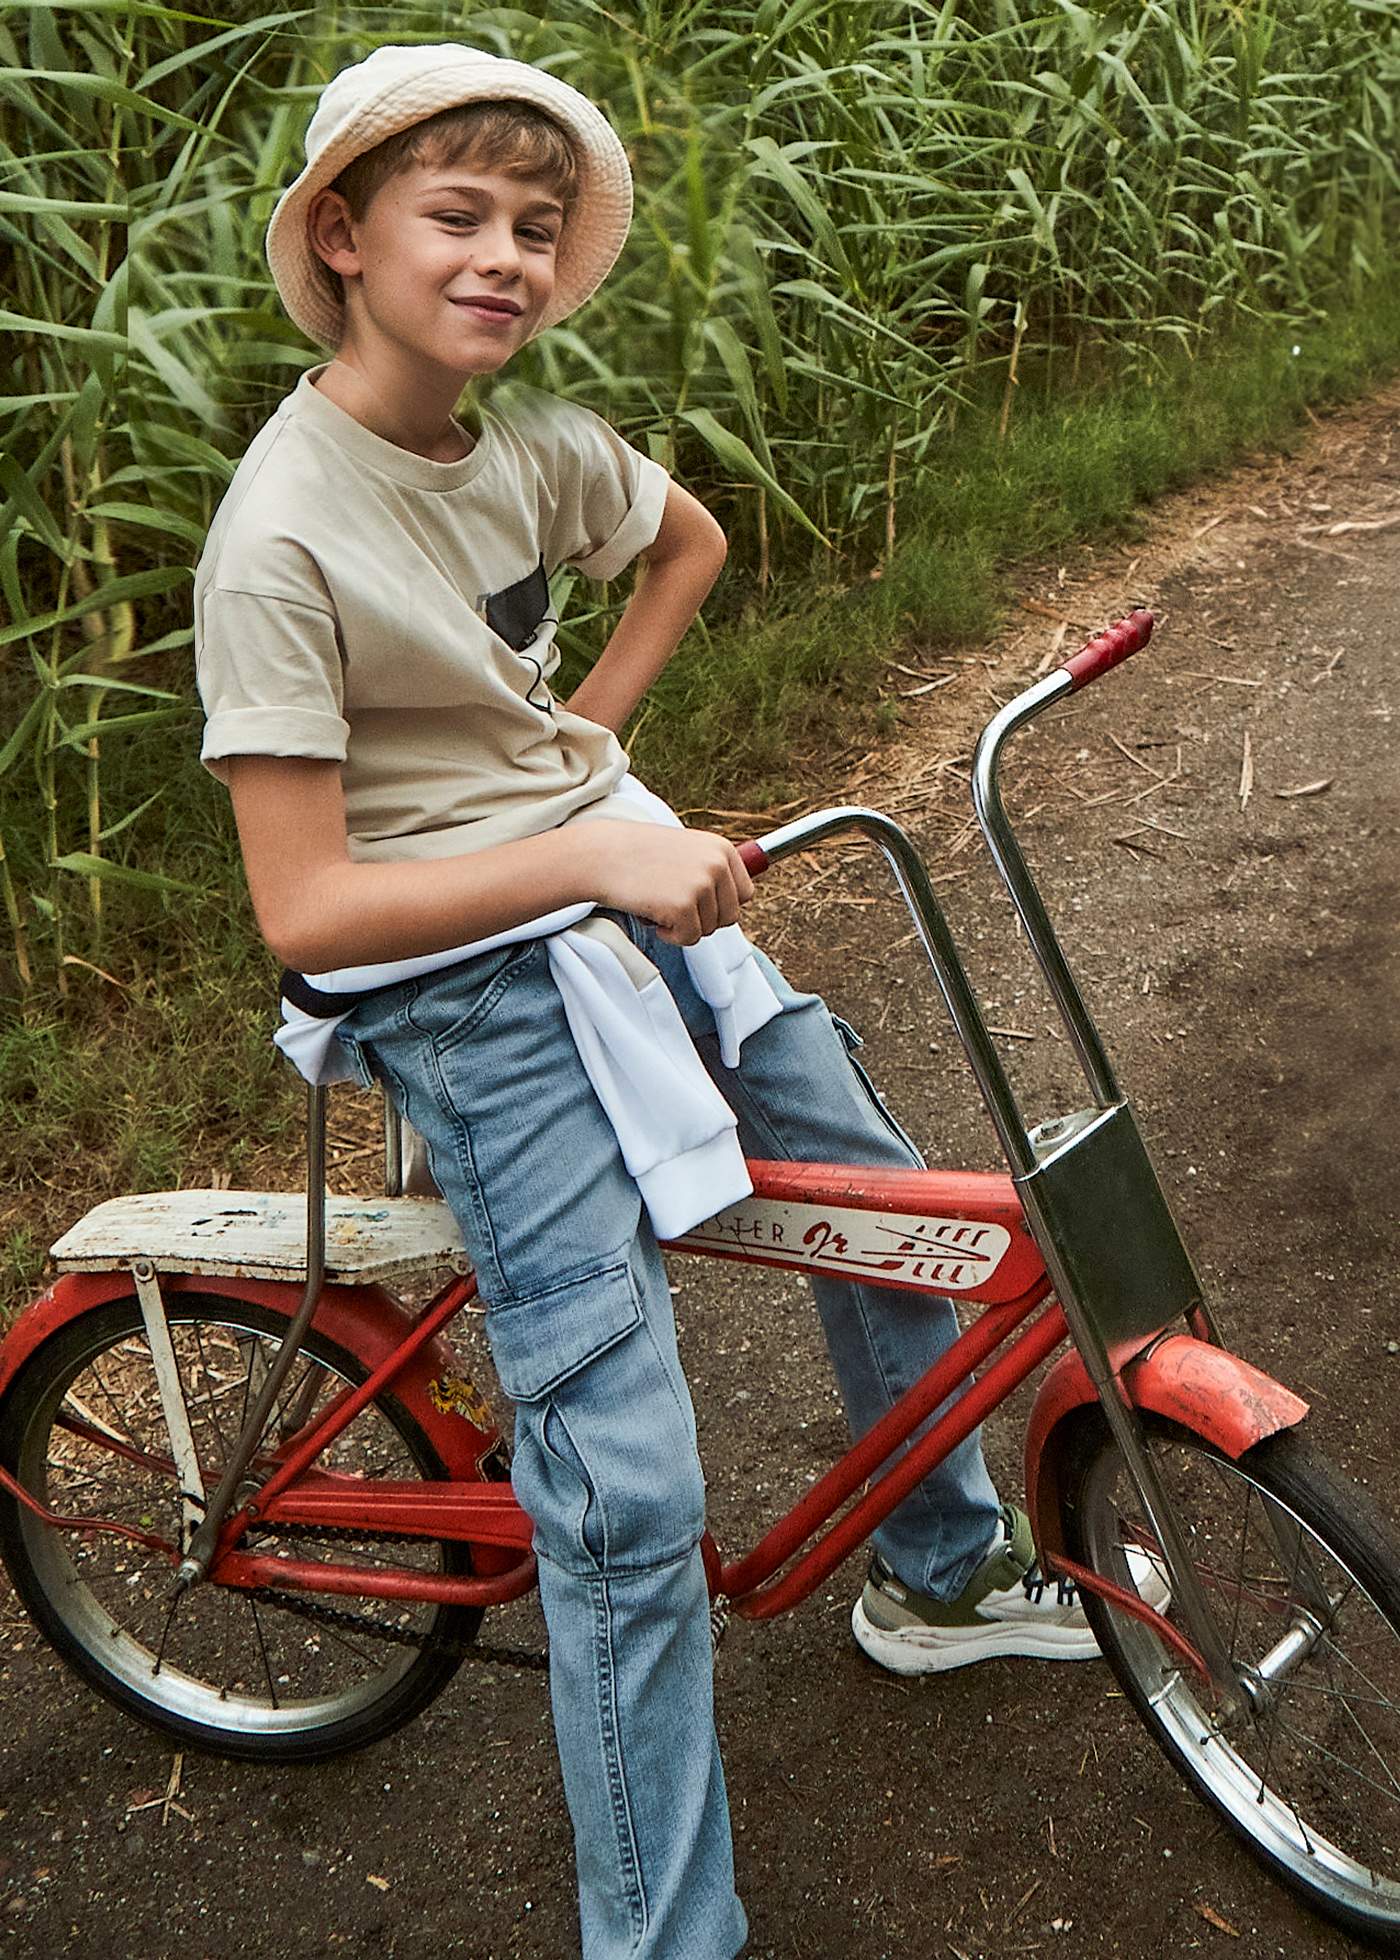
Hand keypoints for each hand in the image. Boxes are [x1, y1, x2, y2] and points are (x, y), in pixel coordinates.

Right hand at [571, 820, 753, 945]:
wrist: (601, 854)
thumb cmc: (639, 854)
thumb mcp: (686, 851)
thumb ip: (712, 870)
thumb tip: (741, 899)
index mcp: (722, 849)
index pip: (745, 894)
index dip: (721, 905)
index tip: (697, 901)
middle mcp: (717, 865)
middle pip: (730, 916)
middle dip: (703, 919)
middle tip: (673, 904)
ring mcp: (702, 885)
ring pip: (709, 930)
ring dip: (683, 925)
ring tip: (658, 901)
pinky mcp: (684, 906)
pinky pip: (689, 938)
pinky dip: (669, 934)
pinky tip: (652, 912)